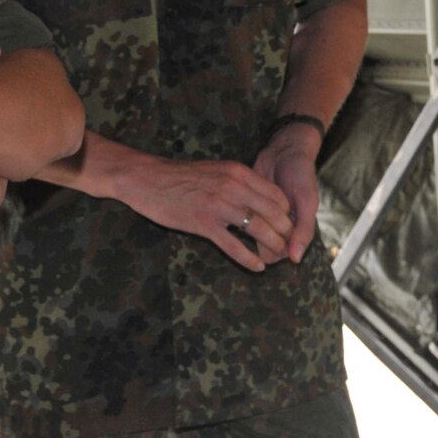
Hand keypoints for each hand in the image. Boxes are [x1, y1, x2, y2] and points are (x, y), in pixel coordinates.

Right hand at [109, 152, 294, 272]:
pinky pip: (233, 245)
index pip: (276, 194)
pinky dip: (248, 258)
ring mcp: (219, 205)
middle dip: (285, 231)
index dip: (287, 213)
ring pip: (258, 229)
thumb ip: (238, 182)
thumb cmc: (181, 176)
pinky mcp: (204, 223)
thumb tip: (260, 199)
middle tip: (288, 245)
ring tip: (277, 257)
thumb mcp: (216, 170)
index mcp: (238, 172)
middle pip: (273, 212)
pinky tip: (257, 266)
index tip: (289, 226)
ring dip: (272, 245)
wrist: (148, 179)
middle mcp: (233, 186)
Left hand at [253, 121, 324, 263]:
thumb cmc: (301, 173)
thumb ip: (304, 229)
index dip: (274, 251)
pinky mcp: (251, 206)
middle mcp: (280, 226)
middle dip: (259, 242)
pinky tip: (233, 214)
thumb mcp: (307, 200)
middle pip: (265, 247)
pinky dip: (241, 220)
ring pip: (253, 236)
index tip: (268, 240)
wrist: (285, 149)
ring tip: (241, 220)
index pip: (282, 253)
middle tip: (252, 227)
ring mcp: (264, 217)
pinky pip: (245, 221)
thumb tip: (296, 259)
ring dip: (247, 232)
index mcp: (296, 229)